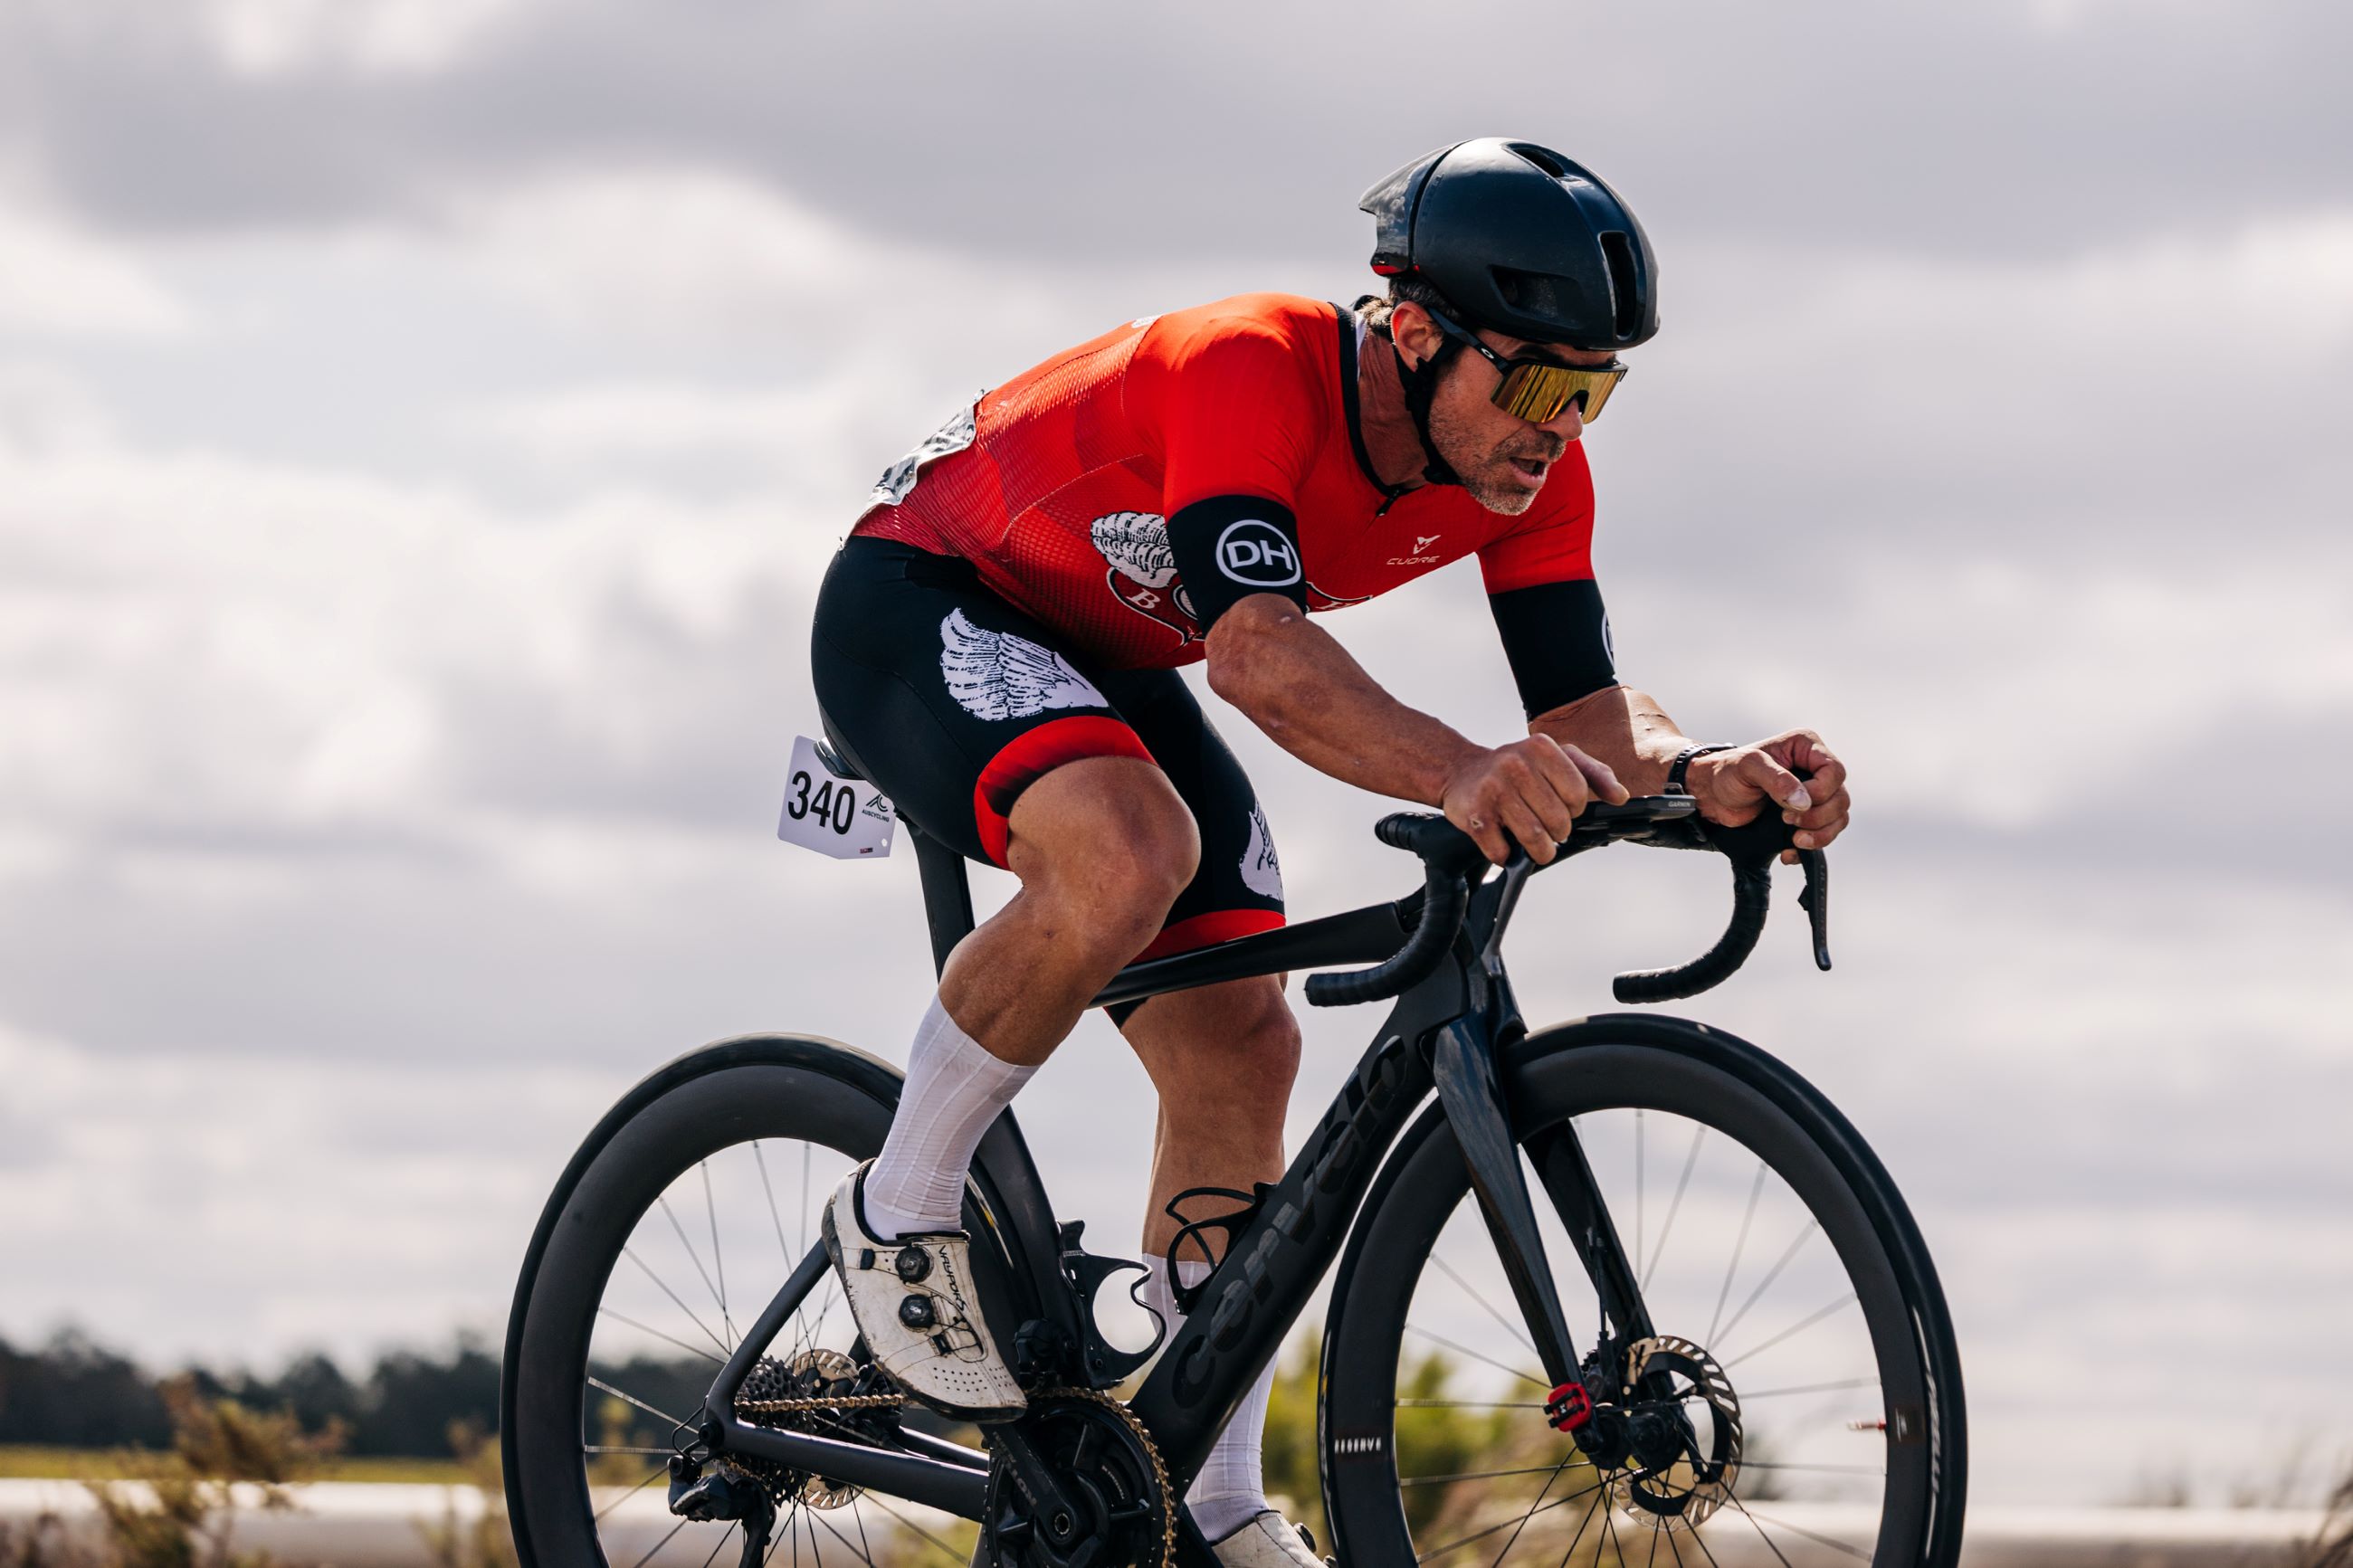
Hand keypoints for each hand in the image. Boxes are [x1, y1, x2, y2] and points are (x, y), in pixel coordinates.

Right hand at [1441, 737, 1628, 864]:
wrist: (1461, 770)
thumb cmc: (1517, 768)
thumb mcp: (1556, 758)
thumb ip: (1593, 773)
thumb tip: (1621, 797)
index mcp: (1541, 747)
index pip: (1578, 794)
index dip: (1575, 808)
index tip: (1562, 807)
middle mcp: (1516, 764)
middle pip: (1559, 820)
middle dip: (1557, 831)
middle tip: (1547, 826)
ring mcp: (1493, 790)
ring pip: (1535, 839)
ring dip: (1540, 851)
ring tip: (1537, 846)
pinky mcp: (1475, 816)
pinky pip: (1502, 851)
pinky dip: (1507, 855)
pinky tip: (1505, 843)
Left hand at [1686, 730, 1850, 863]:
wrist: (1711, 794)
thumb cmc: (1726, 772)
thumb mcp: (1748, 767)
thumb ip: (1776, 780)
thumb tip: (1804, 801)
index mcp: (1806, 748)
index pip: (1834, 772)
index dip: (1821, 792)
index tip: (1792, 805)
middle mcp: (1815, 769)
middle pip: (1840, 798)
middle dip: (1819, 817)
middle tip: (1787, 820)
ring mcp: (1813, 794)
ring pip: (1837, 818)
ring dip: (1820, 834)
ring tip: (1794, 840)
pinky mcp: (1807, 815)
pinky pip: (1824, 833)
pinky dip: (1811, 846)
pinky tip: (1789, 851)